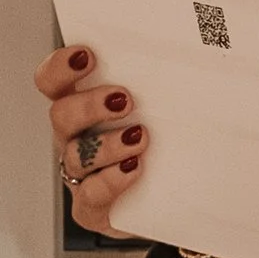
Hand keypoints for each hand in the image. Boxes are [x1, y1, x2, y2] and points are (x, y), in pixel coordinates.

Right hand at [33, 46, 246, 257]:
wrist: (178, 200)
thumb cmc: (167, 146)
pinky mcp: (91, 209)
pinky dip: (111, 181)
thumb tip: (205, 48)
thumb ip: (167, 82)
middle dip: (89, 105)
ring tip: (140, 138)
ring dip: (107, 144)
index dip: (61, 67)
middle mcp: (74, 138)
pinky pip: (89, 197)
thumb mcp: (167, 109)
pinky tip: (134, 170)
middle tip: (126, 99)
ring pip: (75, 155)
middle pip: (60, 115)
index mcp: (83, 107)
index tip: (88, 55)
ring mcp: (80, 175)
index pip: (53, 81)